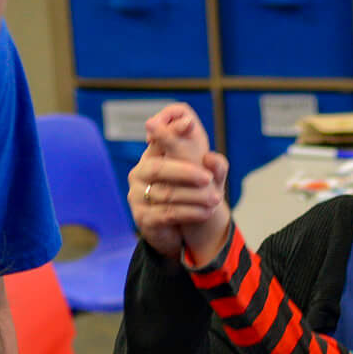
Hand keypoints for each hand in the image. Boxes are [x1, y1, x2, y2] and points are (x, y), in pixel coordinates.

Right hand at [132, 105, 231, 264]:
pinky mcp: (142, 218)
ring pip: (166, 193)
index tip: (189, 123)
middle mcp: (139, 173)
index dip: (171, 131)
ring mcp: (137, 196)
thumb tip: (212, 158)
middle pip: (158, 168)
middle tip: (208, 178)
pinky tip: (206, 212)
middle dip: (185, 172)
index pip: (159, 139)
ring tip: (215, 199)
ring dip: (194, 196)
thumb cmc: (191, 195)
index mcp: (152, 156)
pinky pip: (167, 214)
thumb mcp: (205, 178)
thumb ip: (213, 166)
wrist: (180, 230)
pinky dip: (190, 212)